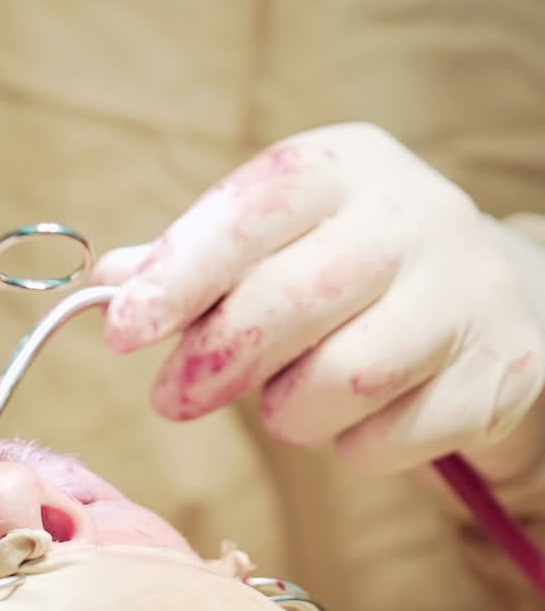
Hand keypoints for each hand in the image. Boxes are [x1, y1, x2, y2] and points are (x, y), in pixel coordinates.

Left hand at [96, 124, 544, 477]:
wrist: (494, 295)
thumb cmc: (344, 265)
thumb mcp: (272, 237)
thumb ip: (191, 257)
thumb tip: (108, 279)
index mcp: (344, 165)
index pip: (249, 213)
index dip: (178, 276)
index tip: (122, 332)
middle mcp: (416, 214)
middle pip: (288, 300)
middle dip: (214, 361)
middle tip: (171, 400)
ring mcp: (471, 291)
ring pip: (344, 377)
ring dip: (287, 410)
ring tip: (281, 402)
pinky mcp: (503, 369)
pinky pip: (394, 435)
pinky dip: (350, 445)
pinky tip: (348, 421)